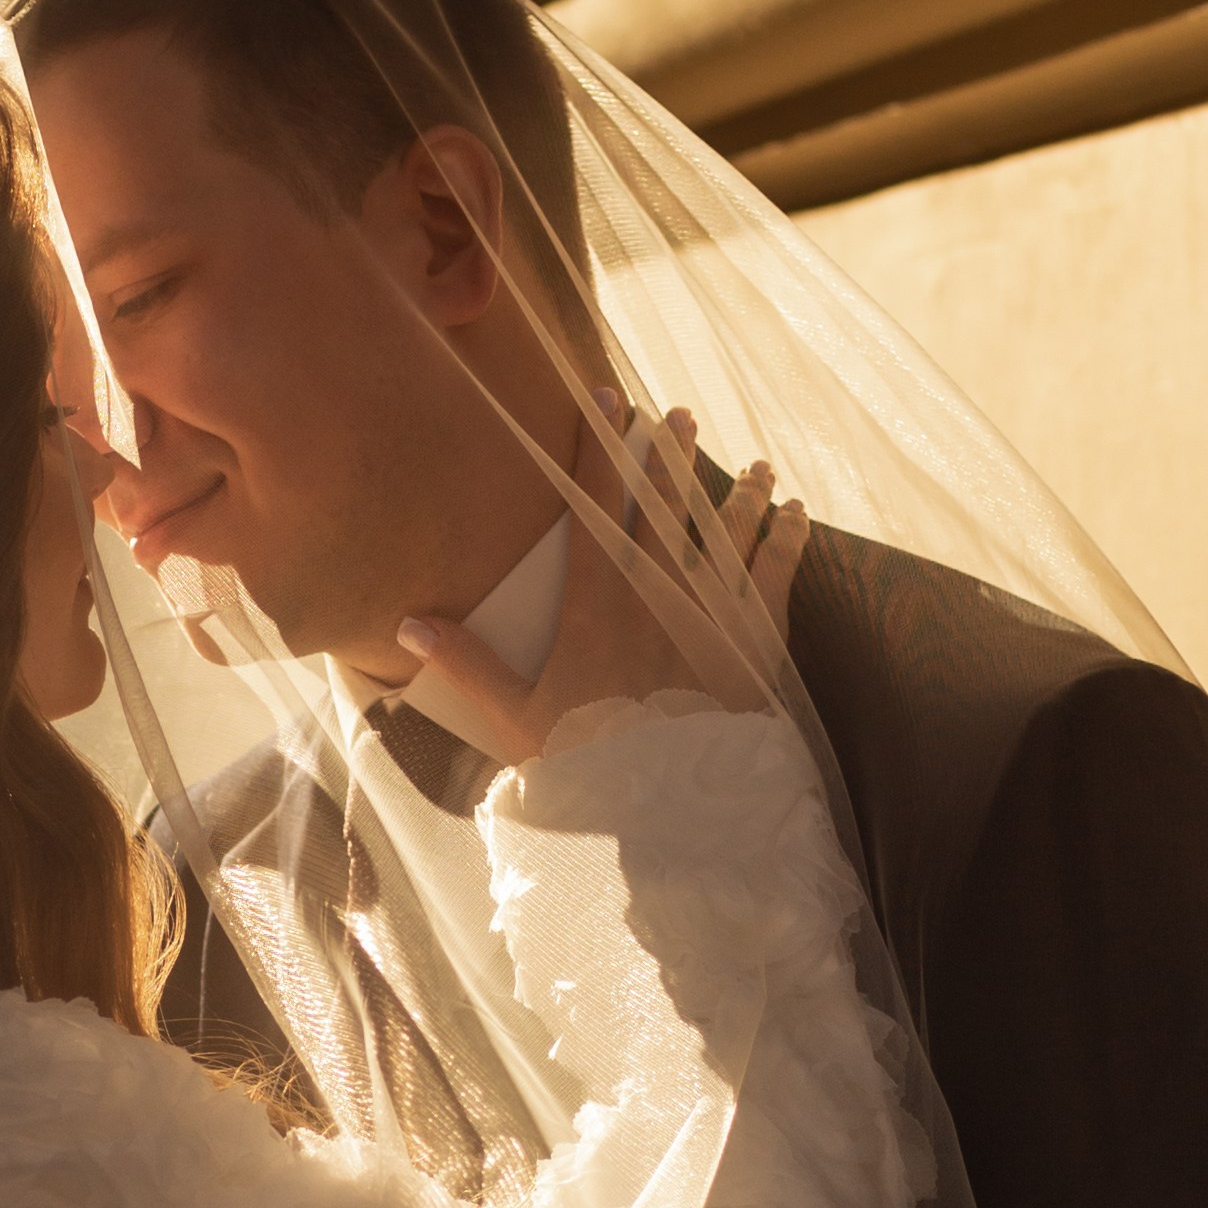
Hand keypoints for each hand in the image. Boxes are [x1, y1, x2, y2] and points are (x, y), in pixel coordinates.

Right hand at [395, 401, 807, 763]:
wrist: (670, 804)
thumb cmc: (589, 761)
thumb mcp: (516, 715)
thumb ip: (466, 663)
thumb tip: (408, 624)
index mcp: (598, 599)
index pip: (596, 504)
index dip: (600, 449)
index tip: (607, 402)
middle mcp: (659, 591)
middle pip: (667, 506)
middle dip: (672, 457)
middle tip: (679, 415)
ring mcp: (712, 612)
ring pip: (728, 533)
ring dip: (741, 493)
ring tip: (756, 464)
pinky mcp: (756, 642)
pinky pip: (775, 577)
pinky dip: (787, 543)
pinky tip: (798, 516)